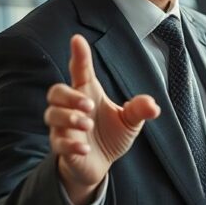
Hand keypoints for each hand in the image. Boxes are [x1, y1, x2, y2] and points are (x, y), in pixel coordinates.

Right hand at [45, 35, 160, 204]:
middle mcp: (72, 109)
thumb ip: (139, 110)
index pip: (80, 71)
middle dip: (69, 96)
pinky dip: (71, 144)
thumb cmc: (110, 136)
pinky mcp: (62, 147)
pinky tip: (84, 148)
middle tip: (89, 105)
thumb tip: (153, 105)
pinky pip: (58, 143)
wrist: (98, 165)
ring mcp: (63, 128)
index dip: (79, 55)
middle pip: (56, 92)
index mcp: (88, 94)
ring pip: (52, 115)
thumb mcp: (130, 122)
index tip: (77, 39)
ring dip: (69, 118)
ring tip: (87, 124)